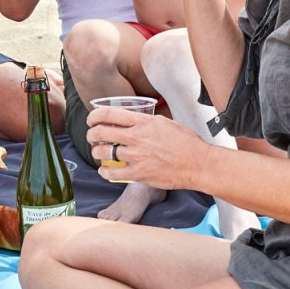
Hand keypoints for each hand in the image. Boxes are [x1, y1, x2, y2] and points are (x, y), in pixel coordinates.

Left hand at [85, 106, 211, 191]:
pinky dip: (104, 171)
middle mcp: (136, 137)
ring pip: (103, 152)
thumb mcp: (165, 122)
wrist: (198, 164)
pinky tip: (104, 170)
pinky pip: (111, 173)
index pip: (108, 114)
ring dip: (96, 152)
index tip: (91, 119)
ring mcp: (136, 156)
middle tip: (92, 137)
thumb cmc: (186, 142)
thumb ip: (146, 121)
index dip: (94, 116)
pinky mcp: (138, 174)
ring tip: (98, 153)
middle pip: (100, 132)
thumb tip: (135, 120)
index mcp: (143, 122)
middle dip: (91, 134)